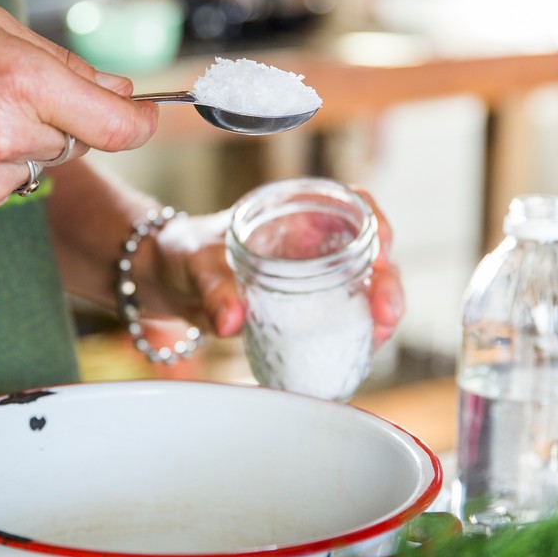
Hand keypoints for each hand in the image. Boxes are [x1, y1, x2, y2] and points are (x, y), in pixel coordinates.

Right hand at [0, 6, 157, 228]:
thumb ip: (64, 62)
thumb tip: (120, 93)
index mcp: (21, 81)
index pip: (120, 125)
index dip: (140, 120)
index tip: (142, 114)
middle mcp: (8, 139)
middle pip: (79, 143)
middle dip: (60, 122)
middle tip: (5, 97)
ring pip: (39, 170)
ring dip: (20, 149)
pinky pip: (2, 196)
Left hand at [139, 188, 404, 347]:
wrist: (169, 283)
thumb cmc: (186, 254)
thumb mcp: (198, 264)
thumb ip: (214, 290)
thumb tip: (231, 322)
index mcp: (296, 212)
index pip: (353, 204)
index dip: (376, 222)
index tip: (381, 251)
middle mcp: (314, 242)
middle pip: (370, 253)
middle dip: (388, 281)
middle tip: (385, 313)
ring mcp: (315, 278)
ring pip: (364, 289)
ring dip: (379, 312)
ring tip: (378, 337)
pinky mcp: (307, 310)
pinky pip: (343, 318)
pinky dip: (356, 334)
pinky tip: (360, 352)